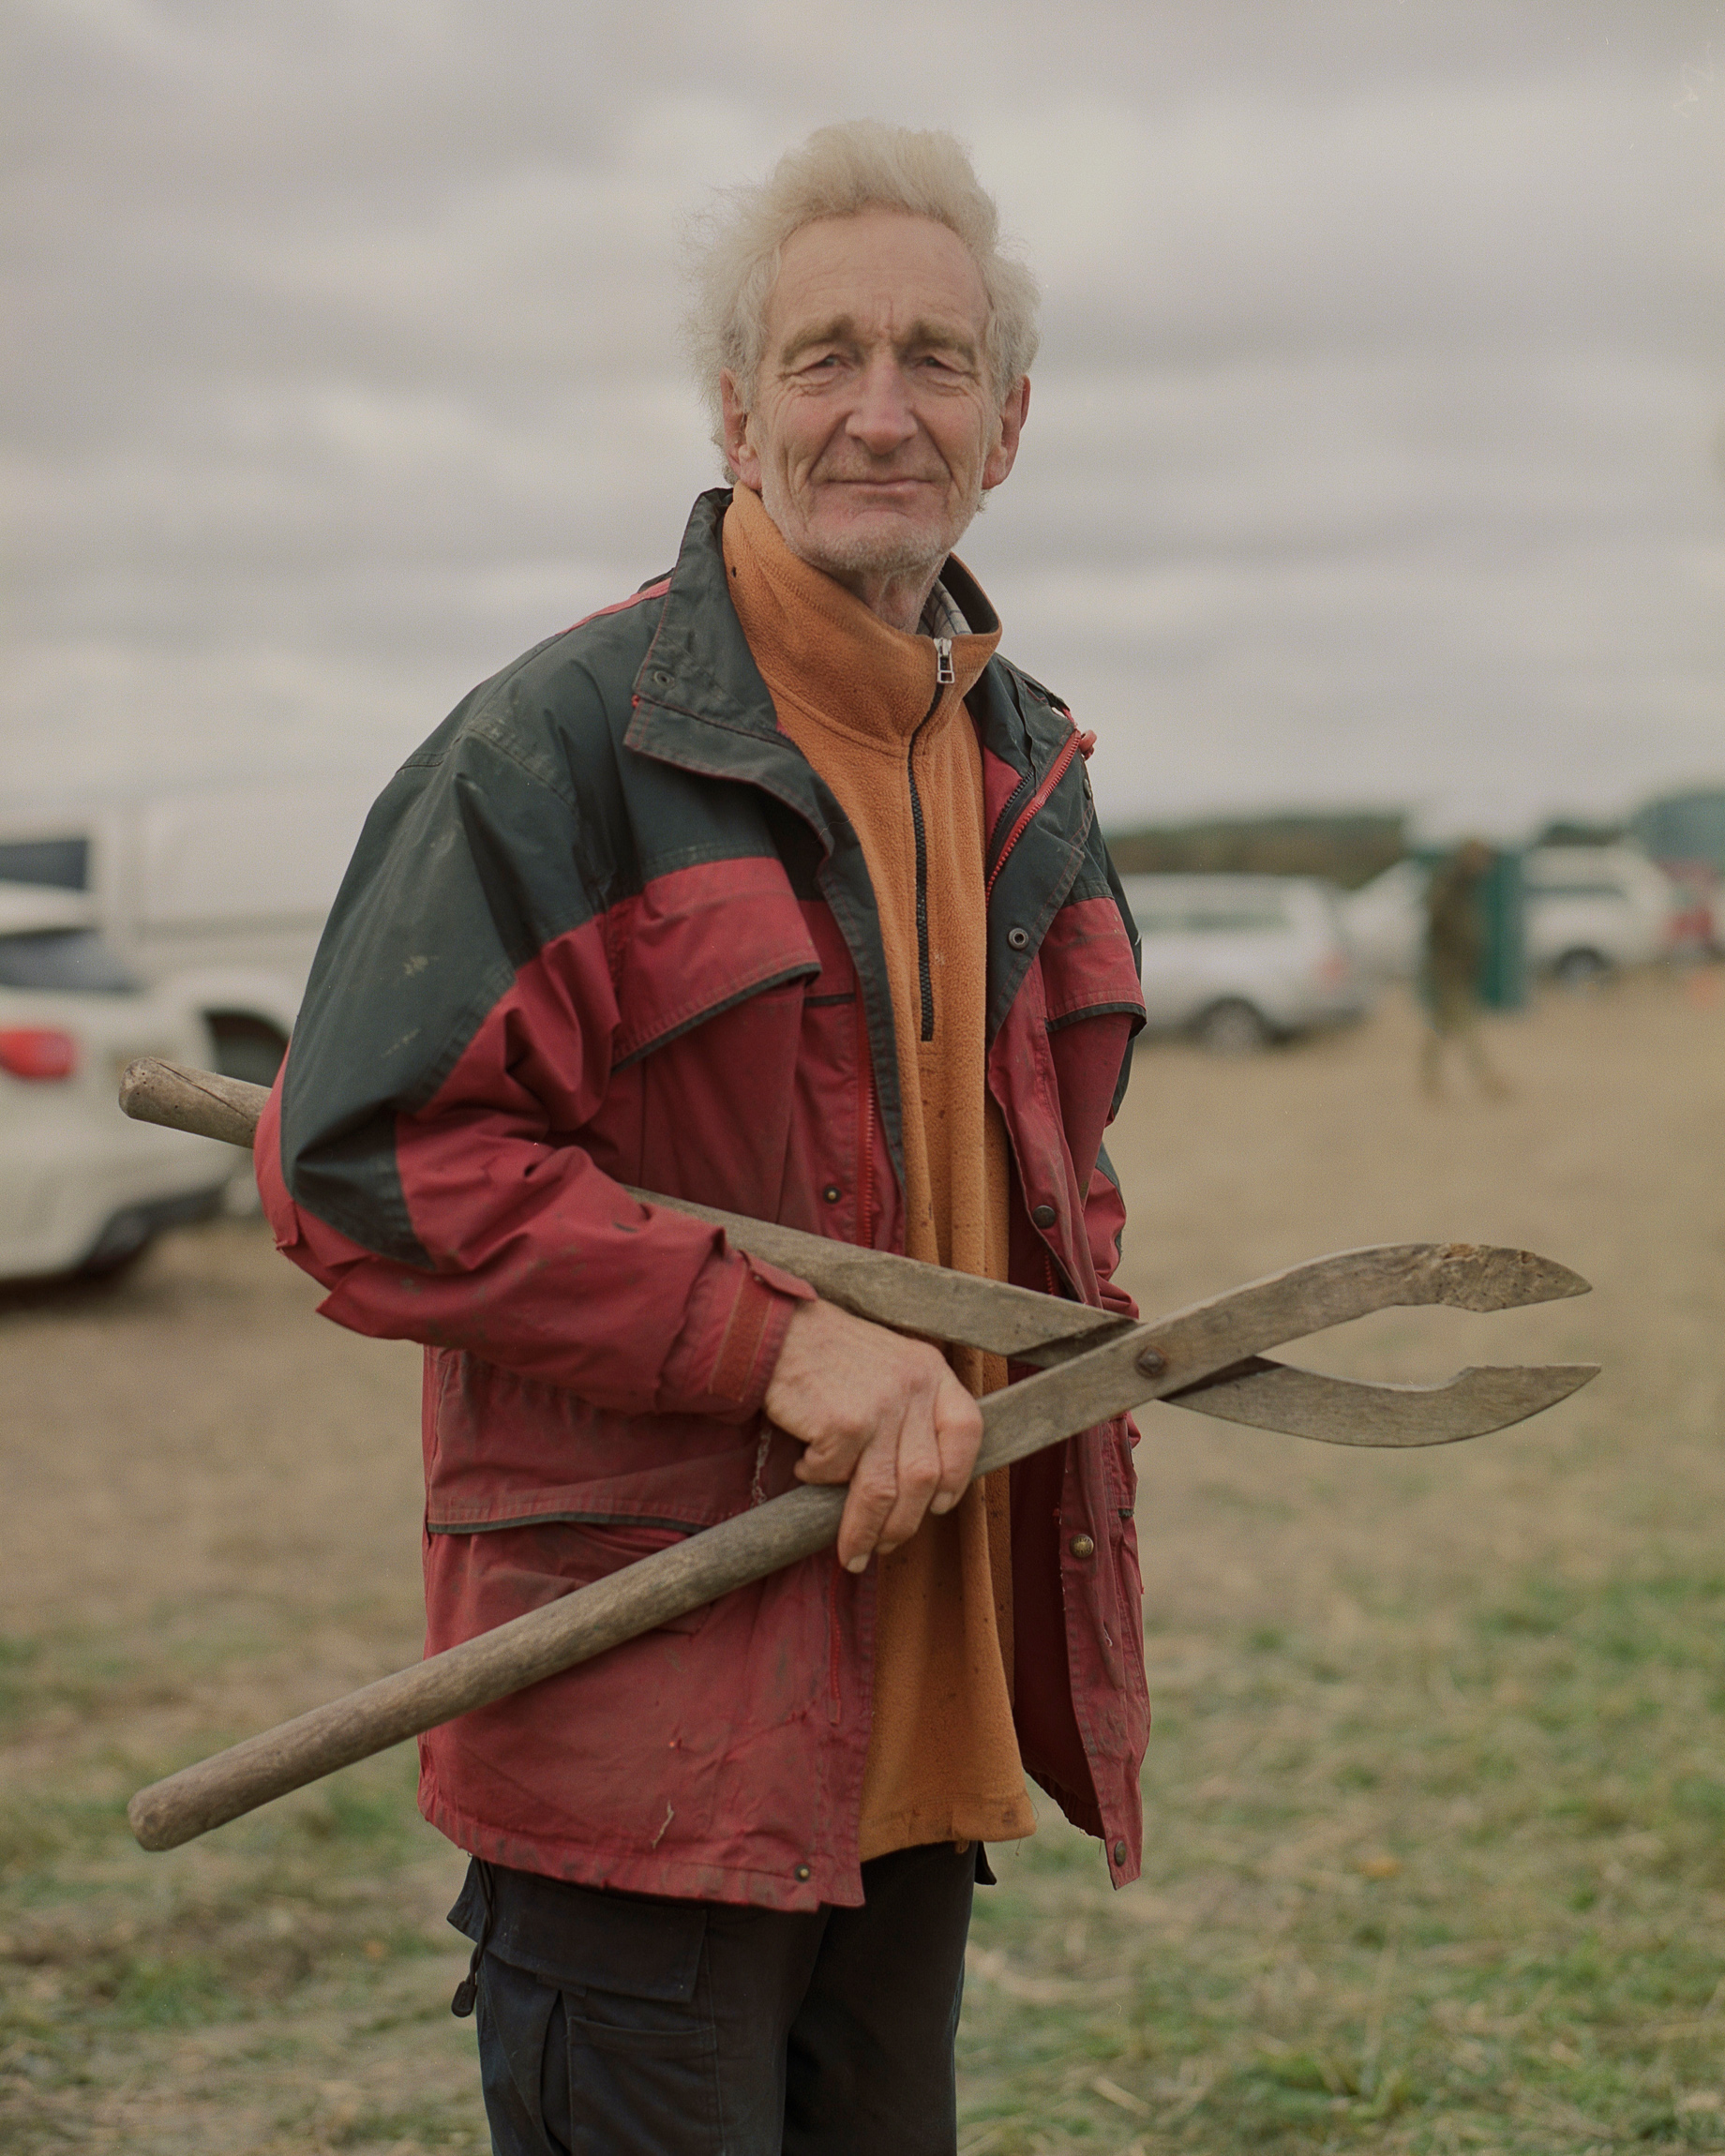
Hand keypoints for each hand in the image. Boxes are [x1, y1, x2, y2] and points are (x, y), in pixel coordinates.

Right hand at [763, 1298, 982, 1572]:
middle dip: (904, 1524)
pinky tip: (806, 1465)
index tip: (939, 1506)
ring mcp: (880, 1405)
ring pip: (882, 1492)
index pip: (966, 1431)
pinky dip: (816, 1479)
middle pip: (924, 1477)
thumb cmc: (828, 1355)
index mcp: (931, 1371)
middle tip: (884, 1545)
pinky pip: (833, 1476)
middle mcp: (913, 1386)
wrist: (775, 1329)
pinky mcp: (844, 1423)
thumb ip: (911, 1411)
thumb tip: (918, 1487)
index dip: (958, 1476)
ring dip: (865, 1531)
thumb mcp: (889, 1367)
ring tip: (851, 1551)